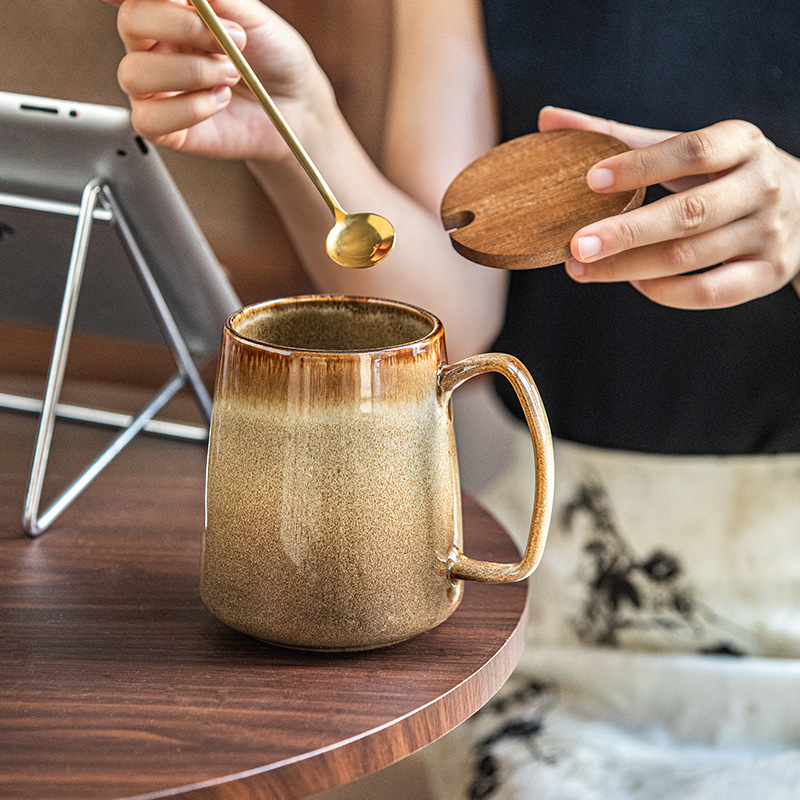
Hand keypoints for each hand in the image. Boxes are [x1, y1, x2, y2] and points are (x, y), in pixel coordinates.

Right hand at [101, 0, 331, 160]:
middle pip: (131, 22)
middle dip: (182, 26)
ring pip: (134, 74)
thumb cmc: (273, 56)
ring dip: (192, 72)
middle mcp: (153, 45)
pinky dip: (191, 109)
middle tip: (229, 40)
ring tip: (230, 74)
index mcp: (168, 8)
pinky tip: (219, 102)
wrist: (296, 104)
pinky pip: (149, 119)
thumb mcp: (252, 15)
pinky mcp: (163, 127)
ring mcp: (154, 87)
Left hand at [538, 106, 799, 307]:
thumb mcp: (689, 146)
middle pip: (688, 214)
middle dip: (627, 232)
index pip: (691, 151)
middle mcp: (760, 187)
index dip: (641, 165)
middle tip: (576, 245)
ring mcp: (767, 234)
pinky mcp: (766, 273)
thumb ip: (621, 136)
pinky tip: (632, 283)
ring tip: (582, 267)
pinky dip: (665, 292)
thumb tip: (549, 120)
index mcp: (741, 144)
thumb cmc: (726, 174)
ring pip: (690, 258)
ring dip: (629, 267)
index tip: (590, 178)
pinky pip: (709, 292)